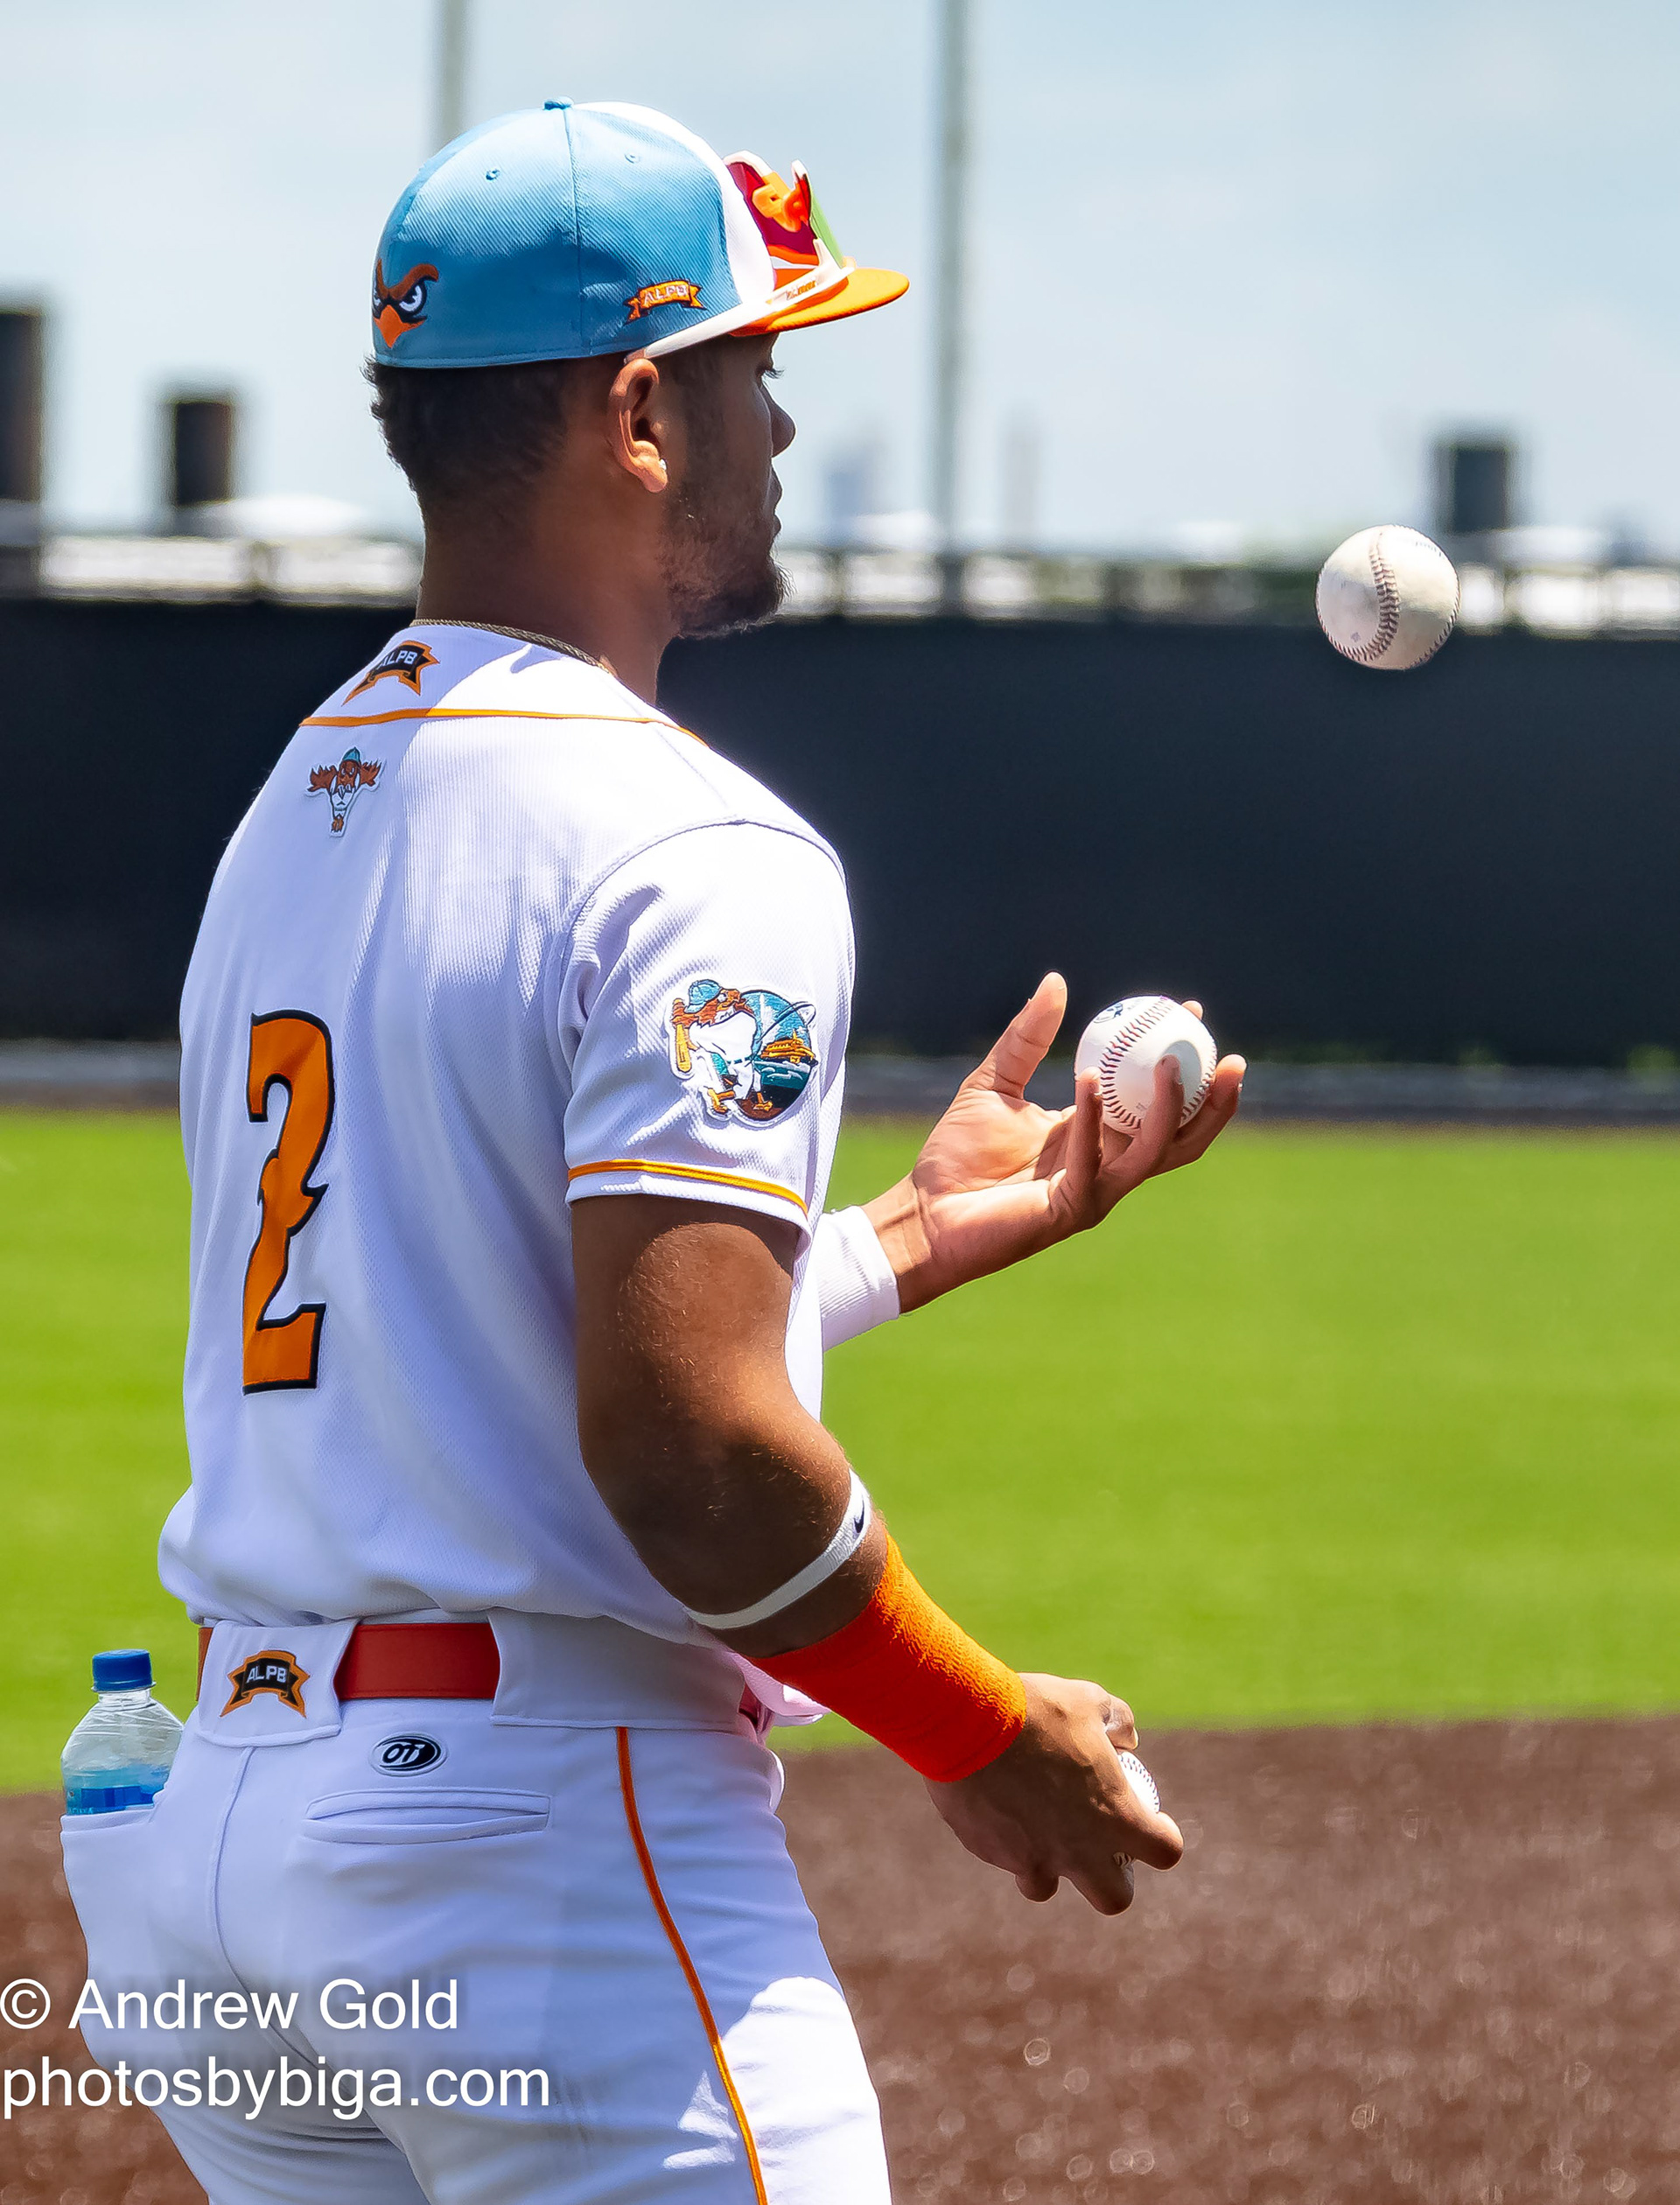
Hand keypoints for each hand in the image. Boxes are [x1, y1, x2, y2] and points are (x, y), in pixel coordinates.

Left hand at [863, 972, 1244, 1311]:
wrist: (924, 1213)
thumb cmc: (956, 1155)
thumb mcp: (994, 1082)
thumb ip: (1027, 1037)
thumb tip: (1055, 981)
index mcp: (1097, 1135)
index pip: (1156, 1099)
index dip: (1185, 1060)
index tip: (1193, 1014)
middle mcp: (1107, 1165)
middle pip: (1182, 1137)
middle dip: (1214, 1101)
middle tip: (1227, 1056)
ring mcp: (1095, 1191)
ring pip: (1155, 1153)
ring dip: (1171, 1108)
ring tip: (1171, 1060)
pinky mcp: (1071, 1210)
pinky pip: (1093, 1161)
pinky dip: (1093, 1118)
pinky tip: (1089, 1080)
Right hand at [925, 1675, 1182, 1912]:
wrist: (965, 1724)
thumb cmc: (1035, 1711)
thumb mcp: (1087, 1700)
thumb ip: (1117, 1721)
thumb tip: (1126, 1739)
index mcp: (1114, 1816)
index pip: (1165, 1851)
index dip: (1163, 1837)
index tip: (1151, 1821)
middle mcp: (1078, 1850)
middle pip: (1114, 1898)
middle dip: (1111, 1878)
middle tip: (1099, 1845)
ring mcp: (1032, 1858)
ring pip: (1046, 1888)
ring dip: (1048, 1866)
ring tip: (1038, 1827)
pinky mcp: (991, 1853)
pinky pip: (1004, 1860)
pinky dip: (1007, 1843)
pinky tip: (999, 1805)